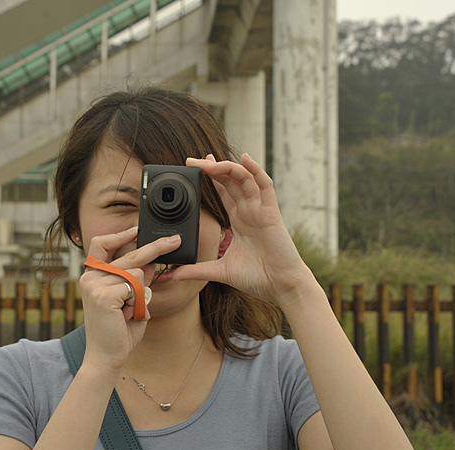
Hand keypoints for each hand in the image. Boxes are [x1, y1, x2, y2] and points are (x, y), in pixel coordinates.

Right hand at [79, 227, 181, 374]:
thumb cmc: (119, 331)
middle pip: (129, 256)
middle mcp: (90, 277)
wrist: (107, 357)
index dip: (120, 235)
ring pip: (137, 273)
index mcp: (92, 276)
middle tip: (174, 241)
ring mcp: (95, 285)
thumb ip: (137, 281)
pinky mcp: (103, 295)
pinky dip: (138, 302)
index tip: (138, 229)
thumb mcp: (131, 301)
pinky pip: (135, 287)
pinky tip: (126, 315)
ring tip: (129, 312)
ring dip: (142, 295)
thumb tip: (152, 262)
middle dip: (156, 248)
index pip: (101, 244)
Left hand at [171, 153, 312, 304]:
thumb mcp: (220, 271)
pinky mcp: (271, 212)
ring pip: (244, 178)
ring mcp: (260, 210)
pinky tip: (245, 158)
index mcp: (239, 221)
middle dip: (212, 168)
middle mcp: (249, 211)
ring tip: (207, 160)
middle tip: (193, 160)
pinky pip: (265, 186)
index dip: (210, 178)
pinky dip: (256, 170)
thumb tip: (173, 274)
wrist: (281, 287)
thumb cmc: (258, 278)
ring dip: (226, 167)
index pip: (223, 192)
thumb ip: (196, 270)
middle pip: (230, 181)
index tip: (193, 168)